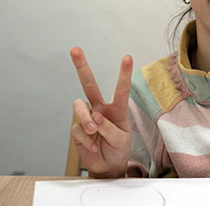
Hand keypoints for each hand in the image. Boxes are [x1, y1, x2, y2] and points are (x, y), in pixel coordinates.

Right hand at [69, 47, 132, 177]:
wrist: (108, 166)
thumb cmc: (119, 149)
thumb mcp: (121, 140)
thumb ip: (109, 128)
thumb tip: (95, 117)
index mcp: (117, 108)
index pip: (121, 88)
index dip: (123, 73)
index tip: (127, 57)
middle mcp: (100, 108)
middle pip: (89, 84)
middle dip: (81, 66)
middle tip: (75, 49)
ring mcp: (87, 117)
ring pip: (80, 106)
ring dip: (86, 119)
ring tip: (94, 132)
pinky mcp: (77, 129)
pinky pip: (76, 129)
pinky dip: (85, 139)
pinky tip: (93, 146)